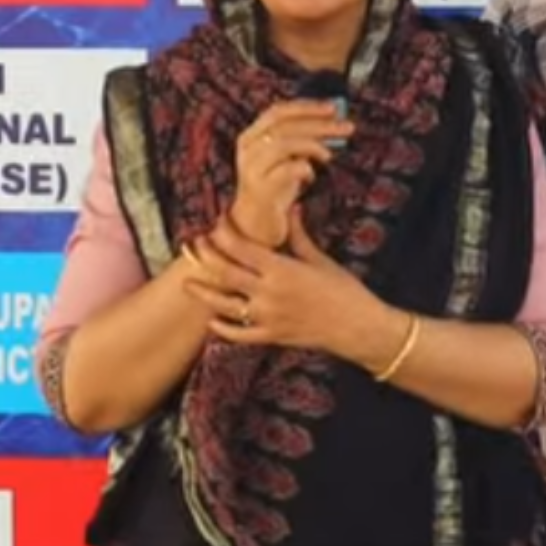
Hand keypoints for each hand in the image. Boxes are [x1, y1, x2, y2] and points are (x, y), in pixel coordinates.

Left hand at [183, 208, 405, 363]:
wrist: (358, 327)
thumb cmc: (345, 290)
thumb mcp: (321, 260)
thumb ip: (299, 235)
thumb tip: (292, 208)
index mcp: (281, 269)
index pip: (241, 247)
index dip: (224, 233)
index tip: (217, 222)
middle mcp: (269, 293)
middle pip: (225, 272)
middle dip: (206, 256)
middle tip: (194, 245)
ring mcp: (267, 317)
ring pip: (224, 305)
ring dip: (203, 294)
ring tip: (187, 283)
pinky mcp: (271, 337)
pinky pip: (239, 335)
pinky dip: (222, 328)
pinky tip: (212, 320)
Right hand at [228, 101, 353, 247]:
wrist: (254, 225)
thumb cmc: (275, 187)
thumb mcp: (287, 158)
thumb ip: (303, 139)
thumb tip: (334, 120)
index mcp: (252, 136)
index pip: (278, 112)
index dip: (307, 107)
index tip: (333, 108)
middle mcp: (248, 149)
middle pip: (285, 126)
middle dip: (319, 125)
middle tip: (346, 127)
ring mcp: (252, 169)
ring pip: (283, 144)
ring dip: (312, 145)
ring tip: (329, 155)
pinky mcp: (260, 189)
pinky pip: (286, 170)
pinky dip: (305, 168)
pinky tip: (311, 176)